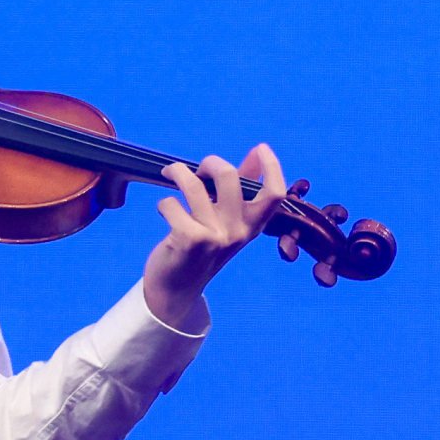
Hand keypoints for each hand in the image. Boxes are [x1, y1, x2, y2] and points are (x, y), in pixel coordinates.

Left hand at [139, 145, 287, 332]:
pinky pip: (172, 204)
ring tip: (171, 176)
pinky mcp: (190, 240)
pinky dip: (164, 202)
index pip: (274, 195)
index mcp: (251, 226)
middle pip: (229, 175)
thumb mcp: (226, 221)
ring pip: (194, 185)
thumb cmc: (201, 249)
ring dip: (178, 174)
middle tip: (196, 171)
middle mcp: (238, 232)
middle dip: (208, 163)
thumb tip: (257, 153)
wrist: (176, 290)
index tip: (262, 149)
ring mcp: (215, 237)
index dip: (272, 167)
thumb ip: (241, 188)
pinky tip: (165, 210)